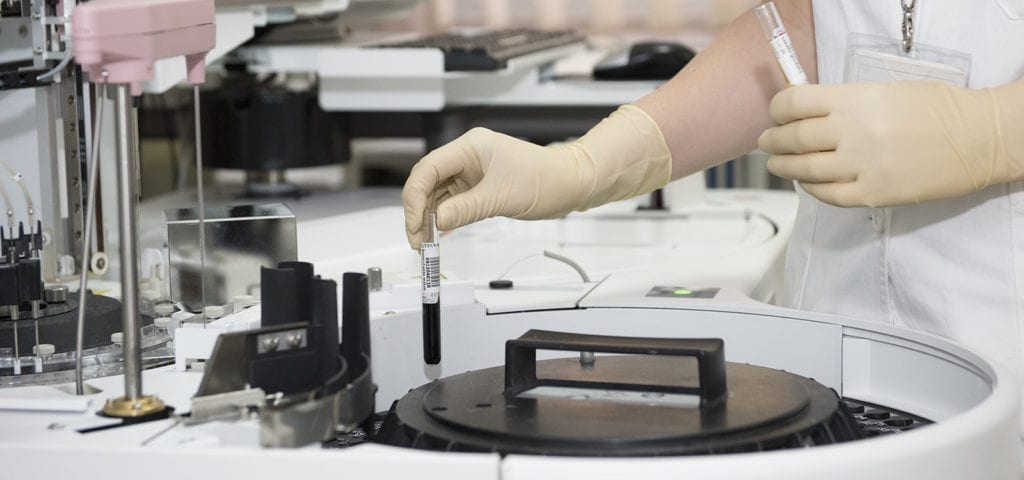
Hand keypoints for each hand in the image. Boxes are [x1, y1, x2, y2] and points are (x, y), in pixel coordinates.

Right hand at [402, 105, 671, 247]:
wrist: (573, 183)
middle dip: (418, 211)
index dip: (415, 197)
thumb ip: (465, 209)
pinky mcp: (479, 189)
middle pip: (428, 182)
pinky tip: (439, 236)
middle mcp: (467, 157)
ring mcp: (472, 173)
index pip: (429, 168)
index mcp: (470, 147)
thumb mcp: (502, 197)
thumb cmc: (547, 179)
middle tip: (417, 241)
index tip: (415, 223)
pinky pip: (453, 204)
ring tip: (426, 244)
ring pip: (438, 196)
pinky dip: (444, 220)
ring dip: (429, 219)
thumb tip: (435, 222)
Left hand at [759, 81, 1023, 206]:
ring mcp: (861, 166)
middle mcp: (852, 133)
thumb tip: (806, 113)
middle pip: (793, 138)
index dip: (777, 110)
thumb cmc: (936, 108)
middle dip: (773, 141)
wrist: (979, 138)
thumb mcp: (885, 90)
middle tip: (767, 142)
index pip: (795, 103)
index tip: (775, 114)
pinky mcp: (873, 194)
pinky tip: (807, 182)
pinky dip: (811, 188)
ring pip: (804, 169)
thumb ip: (845, 102)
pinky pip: (828, 195)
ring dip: (784, 166)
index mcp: (855, 100)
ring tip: (777, 164)